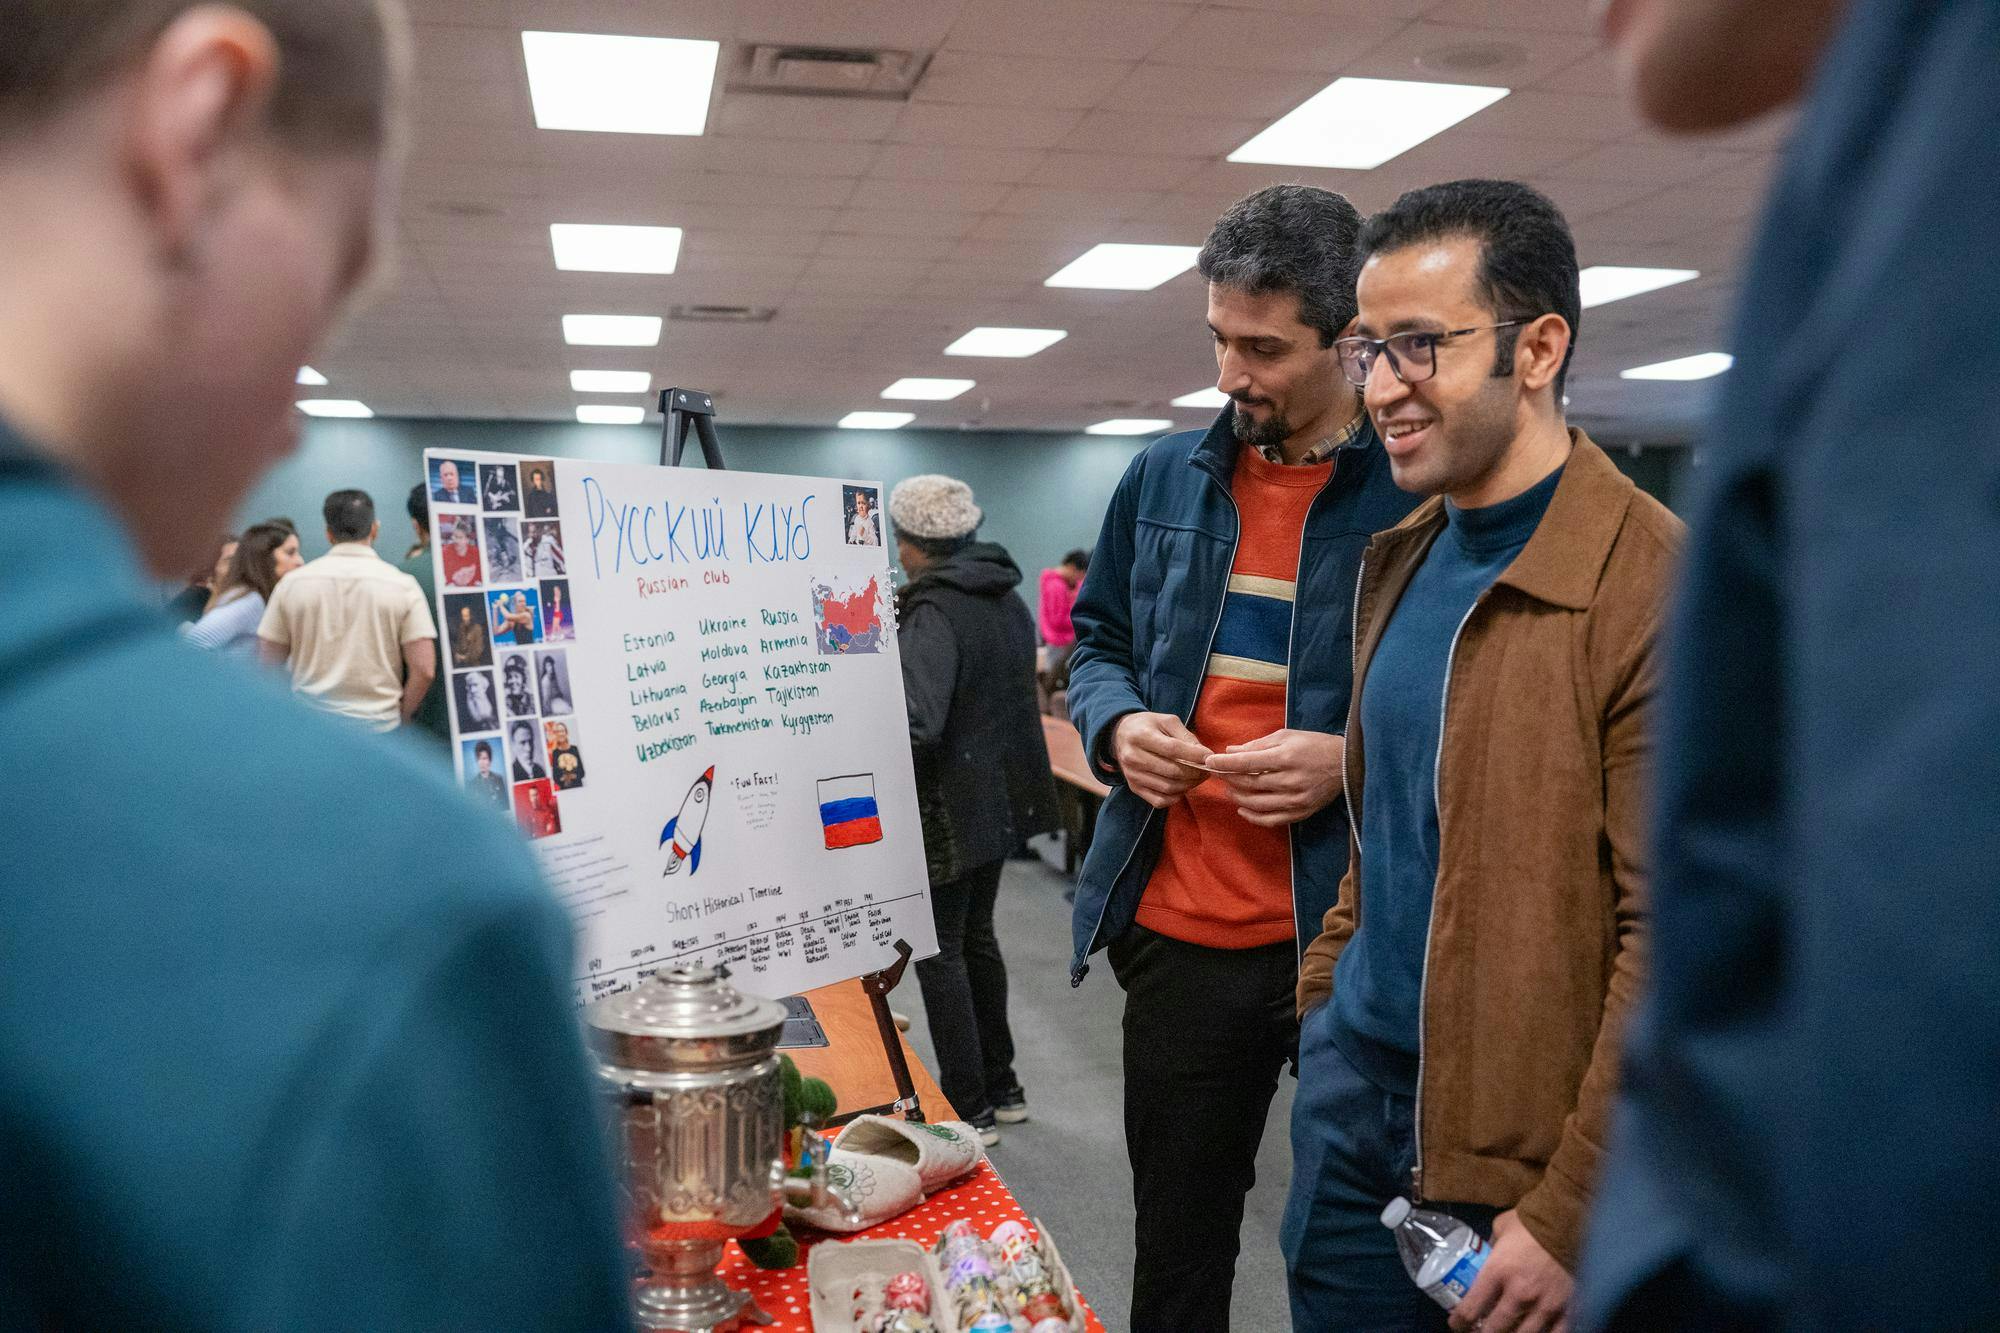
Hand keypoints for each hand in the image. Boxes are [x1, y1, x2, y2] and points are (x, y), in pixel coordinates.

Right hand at [1110, 712, 1212, 808]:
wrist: (1120, 735)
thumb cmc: (1148, 726)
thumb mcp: (1166, 721)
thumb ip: (1186, 736)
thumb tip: (1204, 755)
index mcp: (1141, 736)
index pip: (1172, 749)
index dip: (1194, 755)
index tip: (1209, 757)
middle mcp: (1133, 757)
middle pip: (1172, 771)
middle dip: (1195, 773)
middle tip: (1206, 770)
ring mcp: (1132, 775)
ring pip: (1168, 788)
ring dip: (1189, 785)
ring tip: (1197, 777)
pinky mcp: (1133, 788)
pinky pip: (1159, 801)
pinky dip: (1176, 797)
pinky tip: (1182, 786)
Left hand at [1203, 729, 1343, 826]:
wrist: (1345, 764)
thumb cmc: (1313, 745)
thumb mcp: (1286, 736)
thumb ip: (1257, 745)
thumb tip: (1231, 751)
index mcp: (1286, 757)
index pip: (1247, 762)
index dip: (1225, 763)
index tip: (1209, 762)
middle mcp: (1290, 780)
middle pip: (1250, 784)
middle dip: (1229, 780)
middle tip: (1219, 775)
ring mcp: (1296, 799)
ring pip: (1257, 804)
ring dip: (1238, 798)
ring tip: (1229, 790)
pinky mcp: (1301, 812)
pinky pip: (1272, 820)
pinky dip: (1253, 817)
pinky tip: (1243, 810)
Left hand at [1449, 1210, 1571, 1332]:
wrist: (1570, 1218)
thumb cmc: (1532, 1220)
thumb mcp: (1501, 1228)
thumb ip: (1492, 1245)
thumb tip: (1487, 1254)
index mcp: (1497, 1272)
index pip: (1471, 1308)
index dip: (1460, 1322)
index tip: (1456, 1324)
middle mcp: (1519, 1293)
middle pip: (1495, 1328)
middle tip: (1479, 1332)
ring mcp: (1546, 1304)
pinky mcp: (1569, 1308)